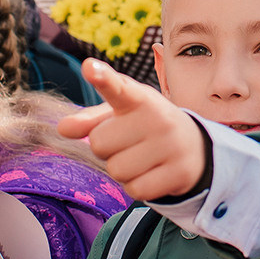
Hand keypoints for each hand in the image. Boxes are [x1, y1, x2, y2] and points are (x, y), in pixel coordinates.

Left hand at [57, 58, 207, 201]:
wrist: (195, 147)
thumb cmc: (147, 126)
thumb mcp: (122, 114)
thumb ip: (91, 119)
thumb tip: (63, 128)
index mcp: (139, 98)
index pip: (118, 88)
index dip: (103, 78)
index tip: (89, 69)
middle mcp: (158, 117)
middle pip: (99, 143)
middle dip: (107, 148)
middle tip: (129, 143)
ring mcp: (171, 145)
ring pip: (117, 170)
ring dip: (123, 169)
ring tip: (142, 158)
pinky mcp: (179, 172)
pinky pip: (135, 190)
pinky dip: (137, 186)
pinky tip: (152, 173)